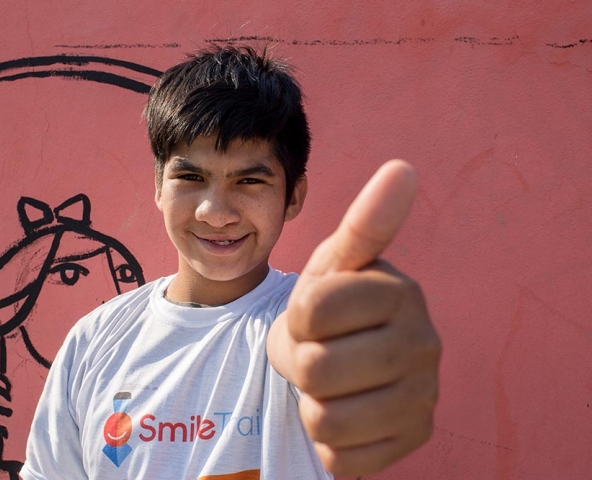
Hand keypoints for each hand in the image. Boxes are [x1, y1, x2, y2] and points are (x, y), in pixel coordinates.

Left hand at [268, 160, 440, 475]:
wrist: (342, 362)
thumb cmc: (330, 308)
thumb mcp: (334, 265)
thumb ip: (364, 222)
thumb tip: (404, 168)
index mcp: (401, 291)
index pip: (308, 309)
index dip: (295, 316)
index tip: (313, 314)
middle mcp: (426, 343)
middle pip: (315, 369)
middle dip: (301, 362)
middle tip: (321, 351)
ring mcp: (424, 397)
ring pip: (325, 420)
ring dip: (312, 403)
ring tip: (332, 384)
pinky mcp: (414, 440)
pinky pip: (340, 459)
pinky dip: (327, 442)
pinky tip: (347, 414)